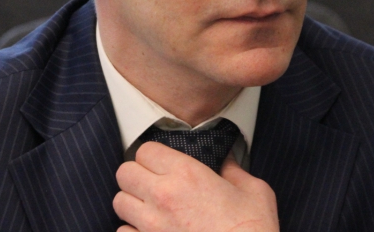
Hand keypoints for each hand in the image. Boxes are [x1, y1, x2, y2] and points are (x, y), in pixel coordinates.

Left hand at [114, 142, 278, 231]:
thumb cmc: (252, 231)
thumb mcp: (255, 192)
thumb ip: (236, 171)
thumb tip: (228, 162)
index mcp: (186, 174)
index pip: (146, 150)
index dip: (154, 155)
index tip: (162, 163)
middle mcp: (163, 196)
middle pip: (125, 172)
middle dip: (136, 175)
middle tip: (152, 183)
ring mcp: (151, 226)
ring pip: (119, 202)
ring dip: (132, 202)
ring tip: (149, 207)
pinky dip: (132, 231)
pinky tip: (150, 231)